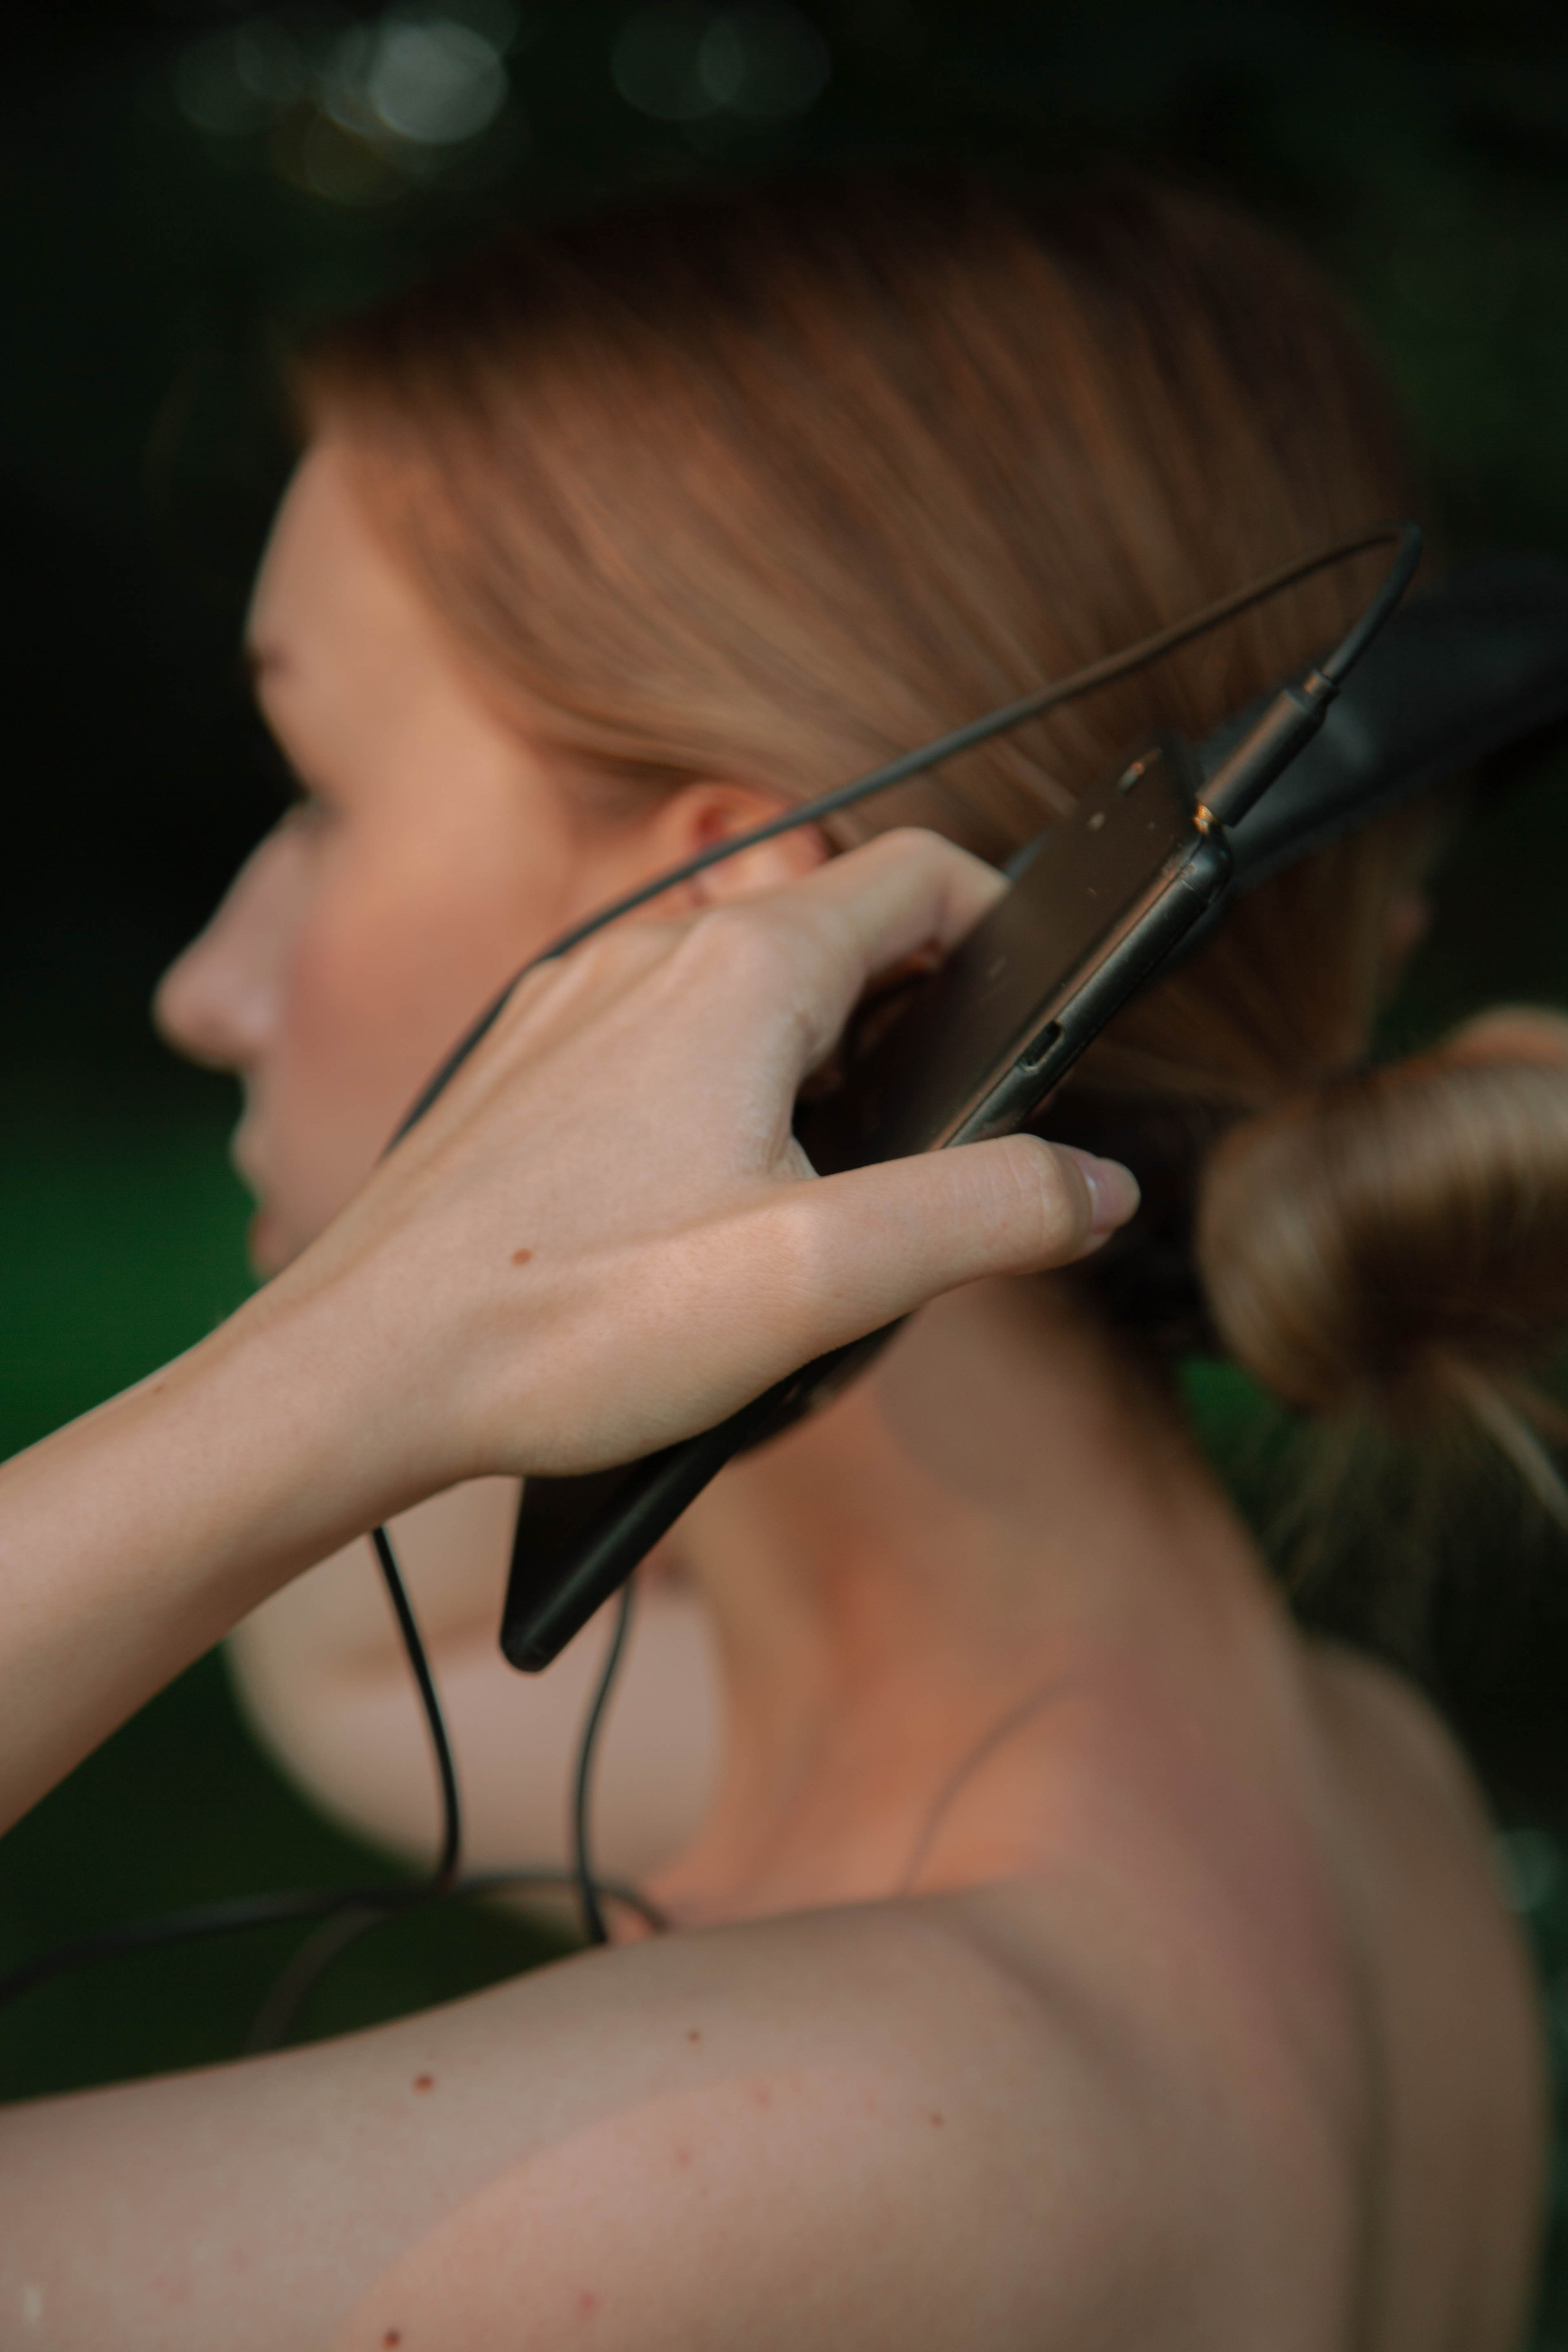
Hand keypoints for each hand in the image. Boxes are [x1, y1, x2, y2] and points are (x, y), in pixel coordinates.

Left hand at [276, 828, 1139, 1492]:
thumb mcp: (820, 1280)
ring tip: (827, 1201)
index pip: (925, 873)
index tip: (1035, 1026)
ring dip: (823, 1064)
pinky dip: (732, 1089)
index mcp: (741, 971)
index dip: (1009, 932)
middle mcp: (651, 952)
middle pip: (842, 931)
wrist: (361, 1371)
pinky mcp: (531, 1063)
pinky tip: (708, 1209)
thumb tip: (1095, 1185)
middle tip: (938, 1153)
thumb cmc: (570, 1322)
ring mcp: (578, 1003)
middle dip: (920, 1018)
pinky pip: (667, 1035)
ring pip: (751, 987)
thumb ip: (986, 1215)